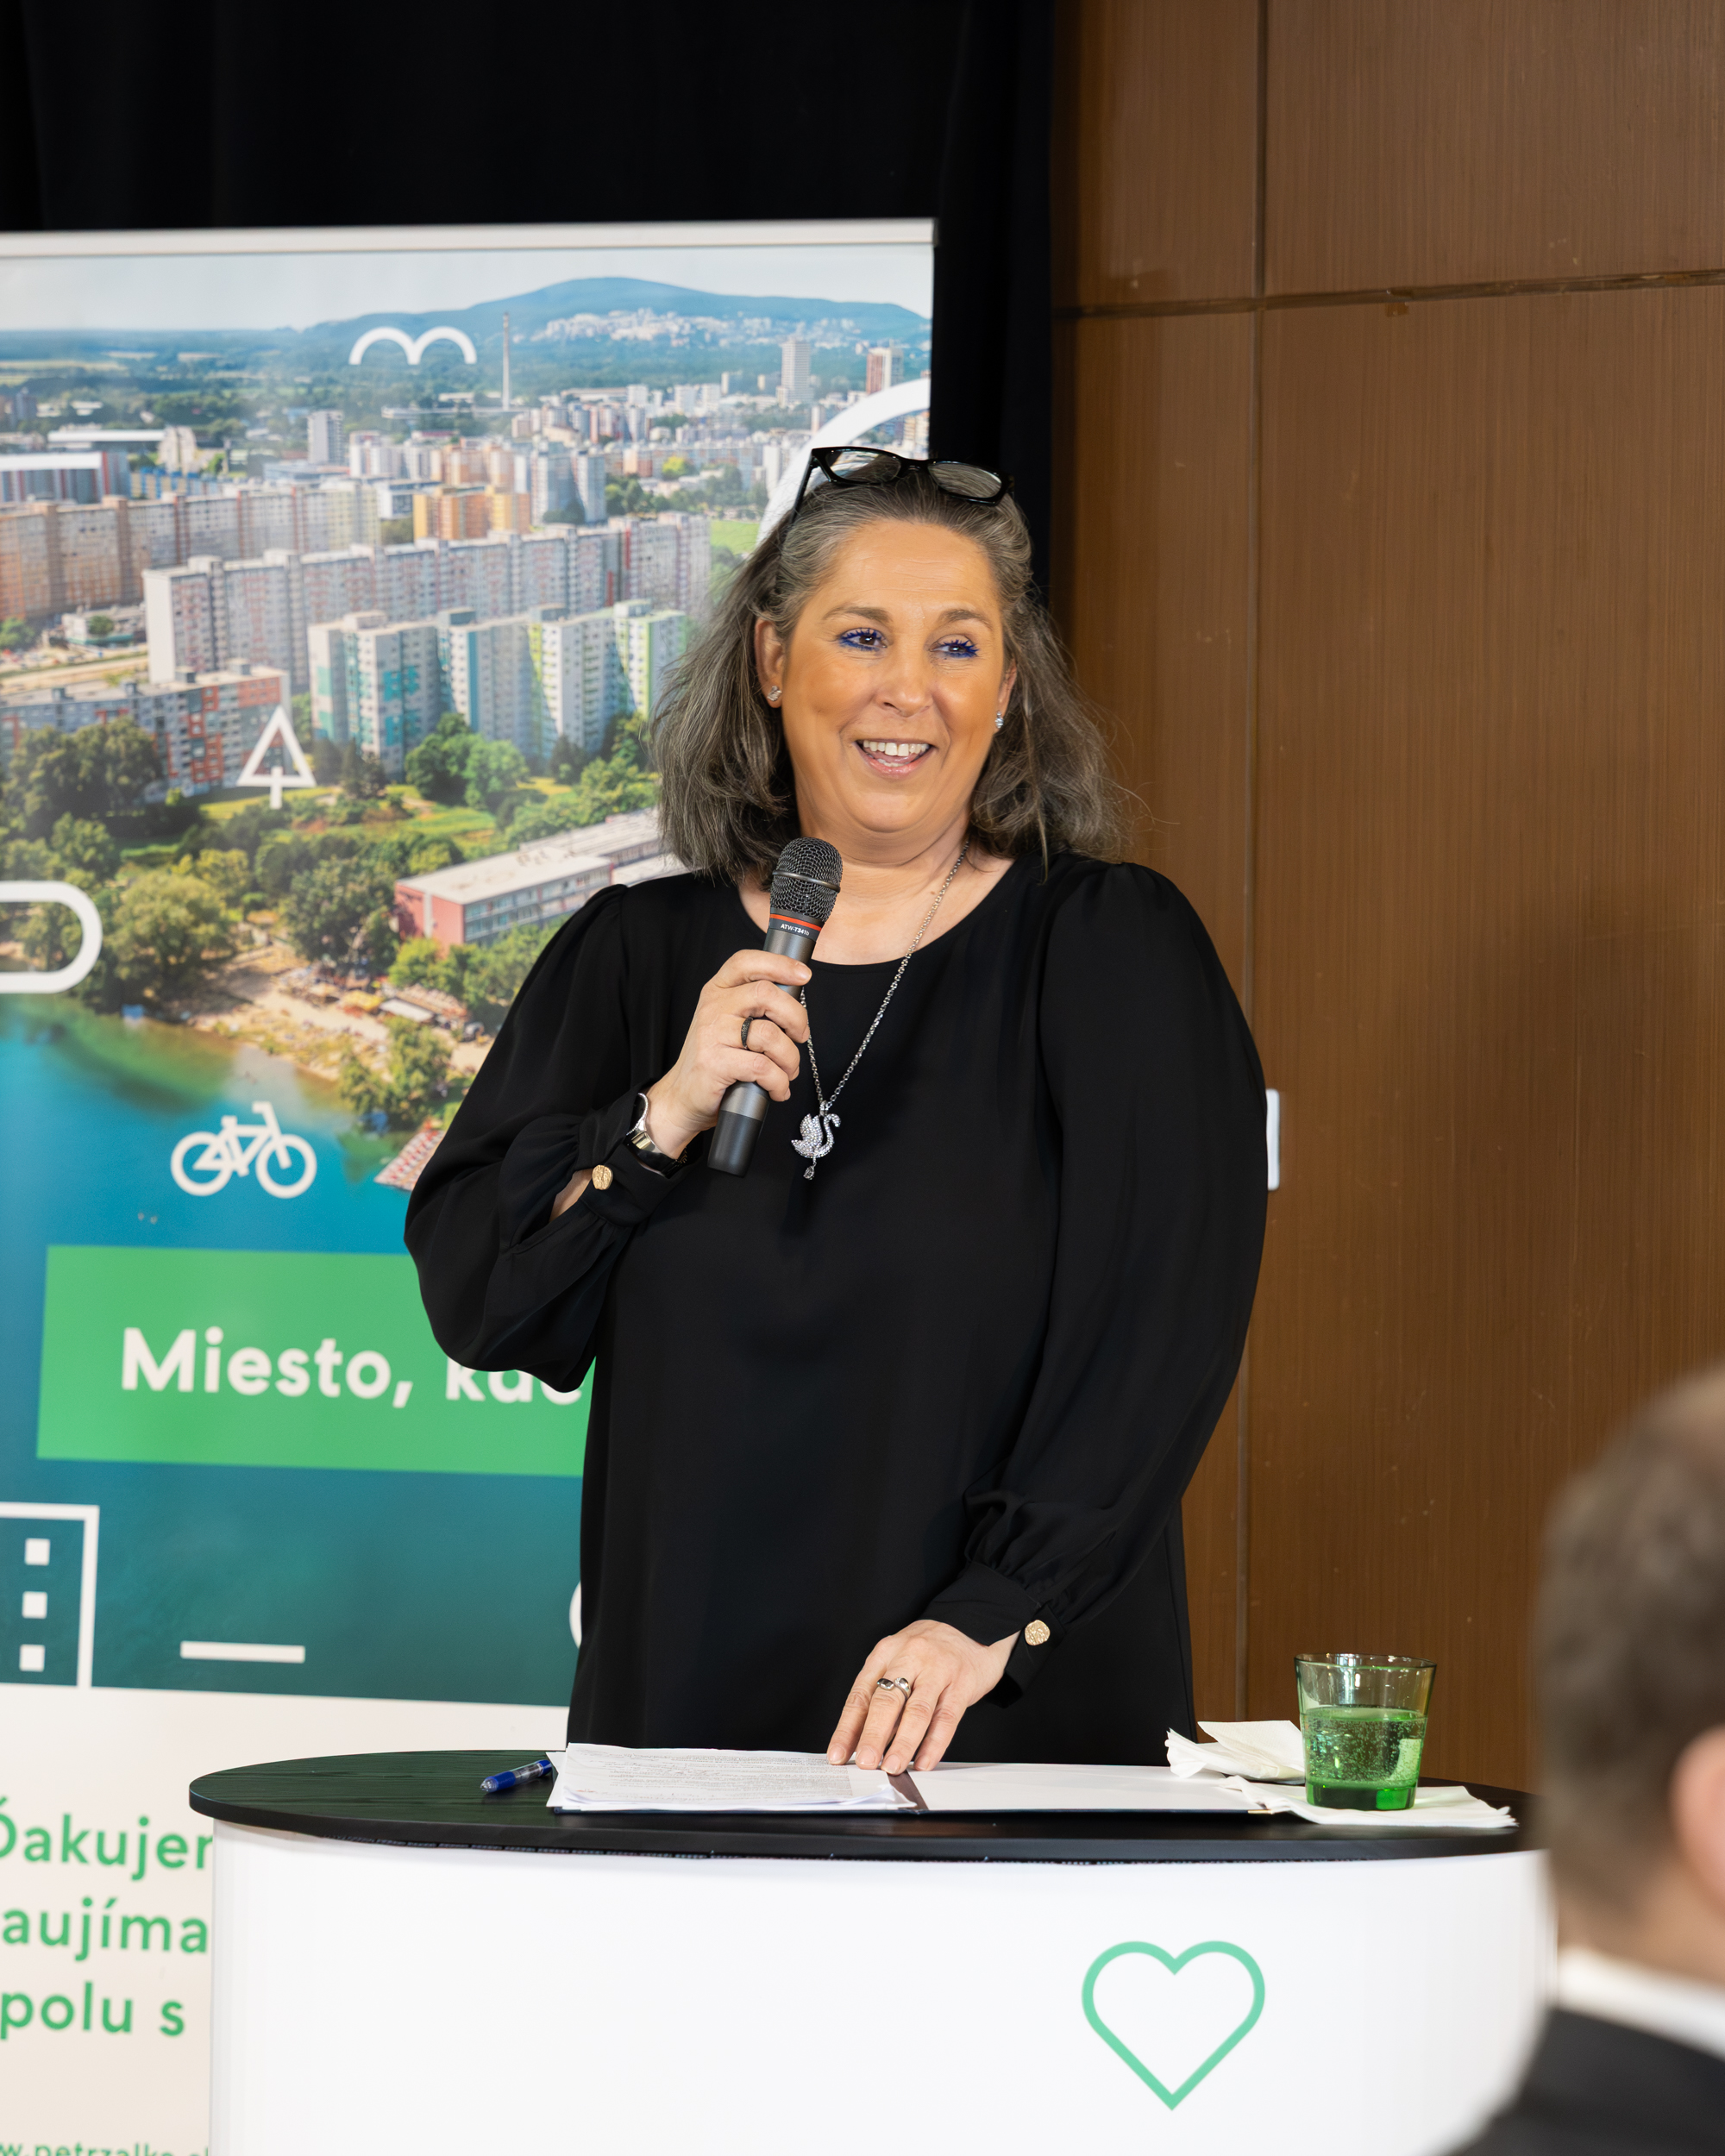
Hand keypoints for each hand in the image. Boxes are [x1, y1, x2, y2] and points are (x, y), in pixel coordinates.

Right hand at [642, 947, 811, 1161]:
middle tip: (800, 1036)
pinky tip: (777, 1089)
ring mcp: (711, 1034)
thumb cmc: (716, 1059)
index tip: (803, 975)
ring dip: (790, 1058)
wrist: (684, 1096)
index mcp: (717, 991)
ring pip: (770, 1035)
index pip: (746, 962)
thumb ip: (755, 1008)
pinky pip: (762, 1067)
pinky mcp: (715, 1063)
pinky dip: (778, 1082)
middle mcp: (713, 1007)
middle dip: (796, 1017)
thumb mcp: (730, 1024)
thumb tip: (797, 1007)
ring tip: (788, 1071)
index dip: (779, 964)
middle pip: (766, 994)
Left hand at [826, 1619, 1016, 1774]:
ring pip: (917, 1711)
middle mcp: (910, 1657)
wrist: (973, 1630)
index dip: (847, 1727)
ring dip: (903, 1743)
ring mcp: (938, 1669)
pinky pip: (947, 1718)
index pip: (861, 1694)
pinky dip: (934, 1744)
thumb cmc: (928, 1652)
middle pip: (887, 1700)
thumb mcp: (898, 1661)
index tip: (837, 1753)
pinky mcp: (962, 1682)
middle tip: (865, 1761)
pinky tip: (924, 1761)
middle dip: (873, 1735)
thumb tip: (862, 1742)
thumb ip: (882, 1697)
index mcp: (886, 1653)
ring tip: (892, 1766)